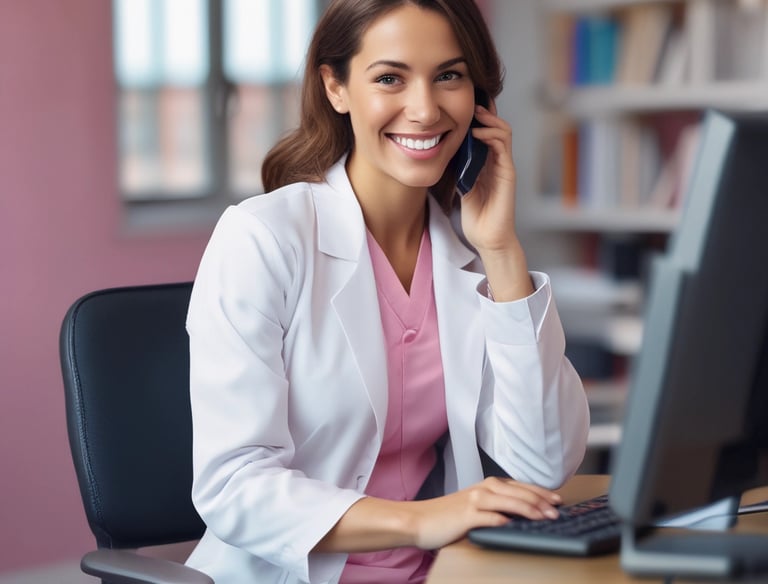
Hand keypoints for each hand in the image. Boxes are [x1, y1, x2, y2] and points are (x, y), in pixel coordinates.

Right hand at [406, 477, 560, 549]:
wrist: (420, 520)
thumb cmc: (447, 516)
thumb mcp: (475, 507)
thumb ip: (497, 507)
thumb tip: (523, 515)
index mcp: (487, 486)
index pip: (521, 486)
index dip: (541, 493)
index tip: (557, 500)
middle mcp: (483, 489)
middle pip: (519, 492)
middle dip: (542, 501)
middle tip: (558, 510)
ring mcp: (475, 501)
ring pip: (509, 501)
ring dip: (530, 509)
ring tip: (545, 517)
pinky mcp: (467, 515)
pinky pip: (490, 517)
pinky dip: (505, 519)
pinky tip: (516, 524)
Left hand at [458, 102, 518, 253]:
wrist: (488, 238)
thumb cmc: (476, 217)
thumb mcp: (461, 186)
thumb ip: (458, 169)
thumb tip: (443, 150)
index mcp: (486, 163)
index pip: (485, 132)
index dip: (476, 118)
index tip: (460, 107)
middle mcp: (497, 161)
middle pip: (495, 126)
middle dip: (484, 112)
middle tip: (470, 101)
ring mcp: (504, 166)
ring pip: (503, 131)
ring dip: (489, 119)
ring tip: (474, 113)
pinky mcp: (508, 173)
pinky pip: (503, 147)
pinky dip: (492, 135)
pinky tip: (478, 134)